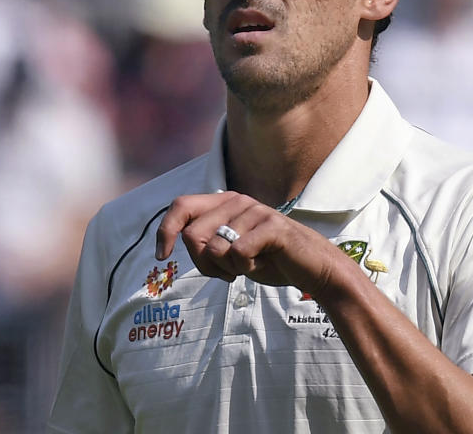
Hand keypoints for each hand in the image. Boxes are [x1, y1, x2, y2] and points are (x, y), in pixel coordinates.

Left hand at [155, 191, 340, 293]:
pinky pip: (238, 253)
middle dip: (202, 263)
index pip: (181, 206)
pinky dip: (244, 268)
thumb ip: (206, 240)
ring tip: (246, 266)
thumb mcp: (229, 248)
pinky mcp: (272, 227)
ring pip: (215, 248)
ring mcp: (255, 211)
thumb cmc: (267, 257)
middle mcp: (237, 201)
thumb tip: (174, 240)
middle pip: (193, 234)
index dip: (166, 230)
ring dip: (226, 268)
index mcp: (224, 201)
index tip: (162, 256)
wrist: (310, 267)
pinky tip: (259, 264)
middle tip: (224, 271)